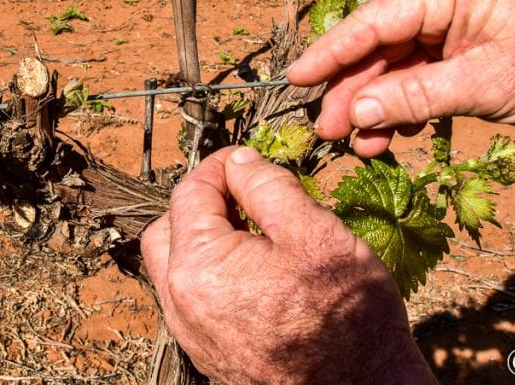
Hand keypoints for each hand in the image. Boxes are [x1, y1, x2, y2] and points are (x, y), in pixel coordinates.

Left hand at [142, 146, 436, 384]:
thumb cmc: (347, 315)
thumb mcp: (315, 232)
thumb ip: (267, 187)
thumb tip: (238, 162)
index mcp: (200, 268)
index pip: (189, 194)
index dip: (219, 167)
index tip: (247, 159)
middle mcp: (183, 306)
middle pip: (167, 232)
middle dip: (200, 205)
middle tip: (246, 196)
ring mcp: (193, 336)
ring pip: (178, 270)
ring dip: (205, 241)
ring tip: (257, 235)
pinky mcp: (210, 356)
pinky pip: (195, 303)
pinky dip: (215, 277)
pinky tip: (259, 274)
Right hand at [288, 0, 514, 157]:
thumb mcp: (487, 85)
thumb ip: (417, 98)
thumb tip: (359, 114)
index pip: (376, 19)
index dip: (332, 53)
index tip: (295, 79)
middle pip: (383, 44)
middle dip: (356, 91)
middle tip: (329, 132)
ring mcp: (457, 16)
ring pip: (400, 62)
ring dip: (381, 105)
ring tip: (362, 146)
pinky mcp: (467, 41)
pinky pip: (424, 71)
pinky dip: (409, 103)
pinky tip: (393, 134)